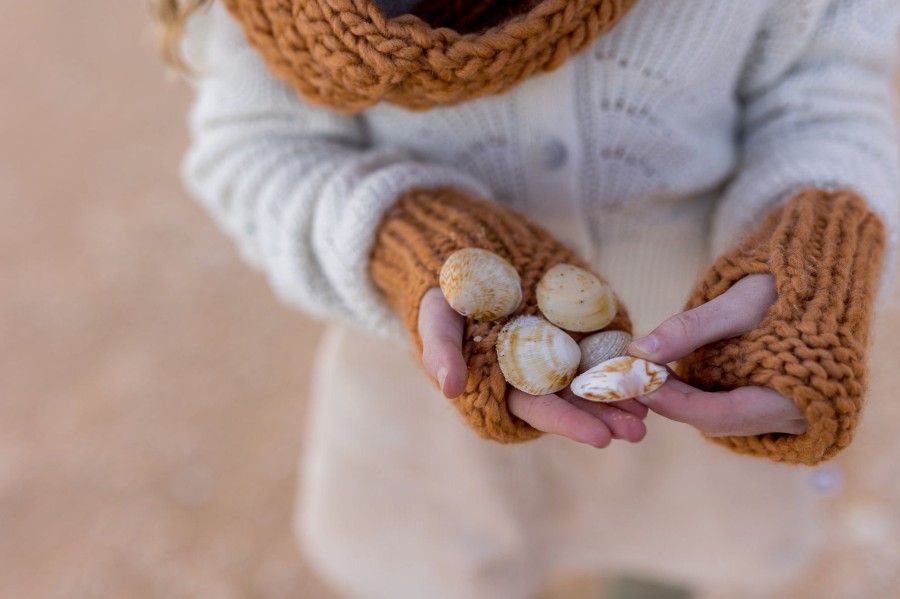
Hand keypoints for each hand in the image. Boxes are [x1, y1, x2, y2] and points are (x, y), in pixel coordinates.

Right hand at [418, 288, 647, 446]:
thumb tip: (449, 388)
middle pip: (574, 399)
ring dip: (622, 392)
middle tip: (639, 431)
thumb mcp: (435, 316)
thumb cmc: (444, 288)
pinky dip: (626, 354)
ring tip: (653, 407)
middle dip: (605, 415)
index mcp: (502, 381)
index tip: (600, 438)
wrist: (465, 245)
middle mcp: (534, 369)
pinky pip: (604, 338)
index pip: (537, 408)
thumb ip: (441, 350)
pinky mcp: (575, 319)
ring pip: (594, 374)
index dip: (567, 423)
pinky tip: (650, 365)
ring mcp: (558, 343)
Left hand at [628, 274, 807, 436]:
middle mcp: (793, 415)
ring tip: (654, 371)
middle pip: (719, 420)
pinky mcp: (773, 403)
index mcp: (796, 395)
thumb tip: (640, 351)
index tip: (641, 384)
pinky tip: (678, 374)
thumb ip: (690, 328)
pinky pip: (732, 407)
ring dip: (685, 398)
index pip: (723, 415)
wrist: (821, 279)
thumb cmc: (786, 287)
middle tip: (639, 376)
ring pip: (723, 417)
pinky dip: (702, 393)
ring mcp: (785, 413)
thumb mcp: (738, 302)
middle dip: (675, 401)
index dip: (676, 403)